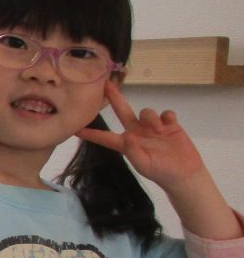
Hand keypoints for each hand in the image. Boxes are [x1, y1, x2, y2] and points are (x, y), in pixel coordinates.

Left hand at [76, 81, 203, 191]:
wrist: (184, 173)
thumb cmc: (160, 172)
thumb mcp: (144, 164)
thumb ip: (133, 150)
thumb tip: (127, 136)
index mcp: (126, 143)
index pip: (104, 137)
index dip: (90, 133)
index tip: (74, 128)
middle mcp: (136, 132)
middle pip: (122, 111)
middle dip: (114, 97)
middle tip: (105, 84)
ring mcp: (152, 128)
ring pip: (146, 112)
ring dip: (151, 117)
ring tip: (160, 130)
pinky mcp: (169, 125)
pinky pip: (165, 113)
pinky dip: (167, 116)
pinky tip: (170, 124)